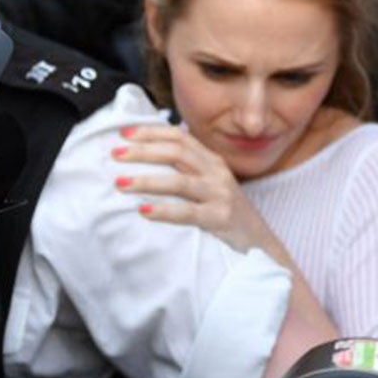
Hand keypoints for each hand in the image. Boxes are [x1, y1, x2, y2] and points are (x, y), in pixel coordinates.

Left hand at [115, 124, 277, 254]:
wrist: (262, 246)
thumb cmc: (228, 216)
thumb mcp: (211, 186)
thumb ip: (187, 171)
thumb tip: (148, 159)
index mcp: (212, 161)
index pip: (180, 137)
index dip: (151, 132)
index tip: (123, 133)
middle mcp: (217, 173)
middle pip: (177, 153)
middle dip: (143, 151)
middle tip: (115, 154)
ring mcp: (221, 195)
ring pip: (180, 181)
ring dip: (147, 180)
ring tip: (121, 183)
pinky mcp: (221, 219)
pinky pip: (189, 212)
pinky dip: (165, 211)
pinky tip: (144, 211)